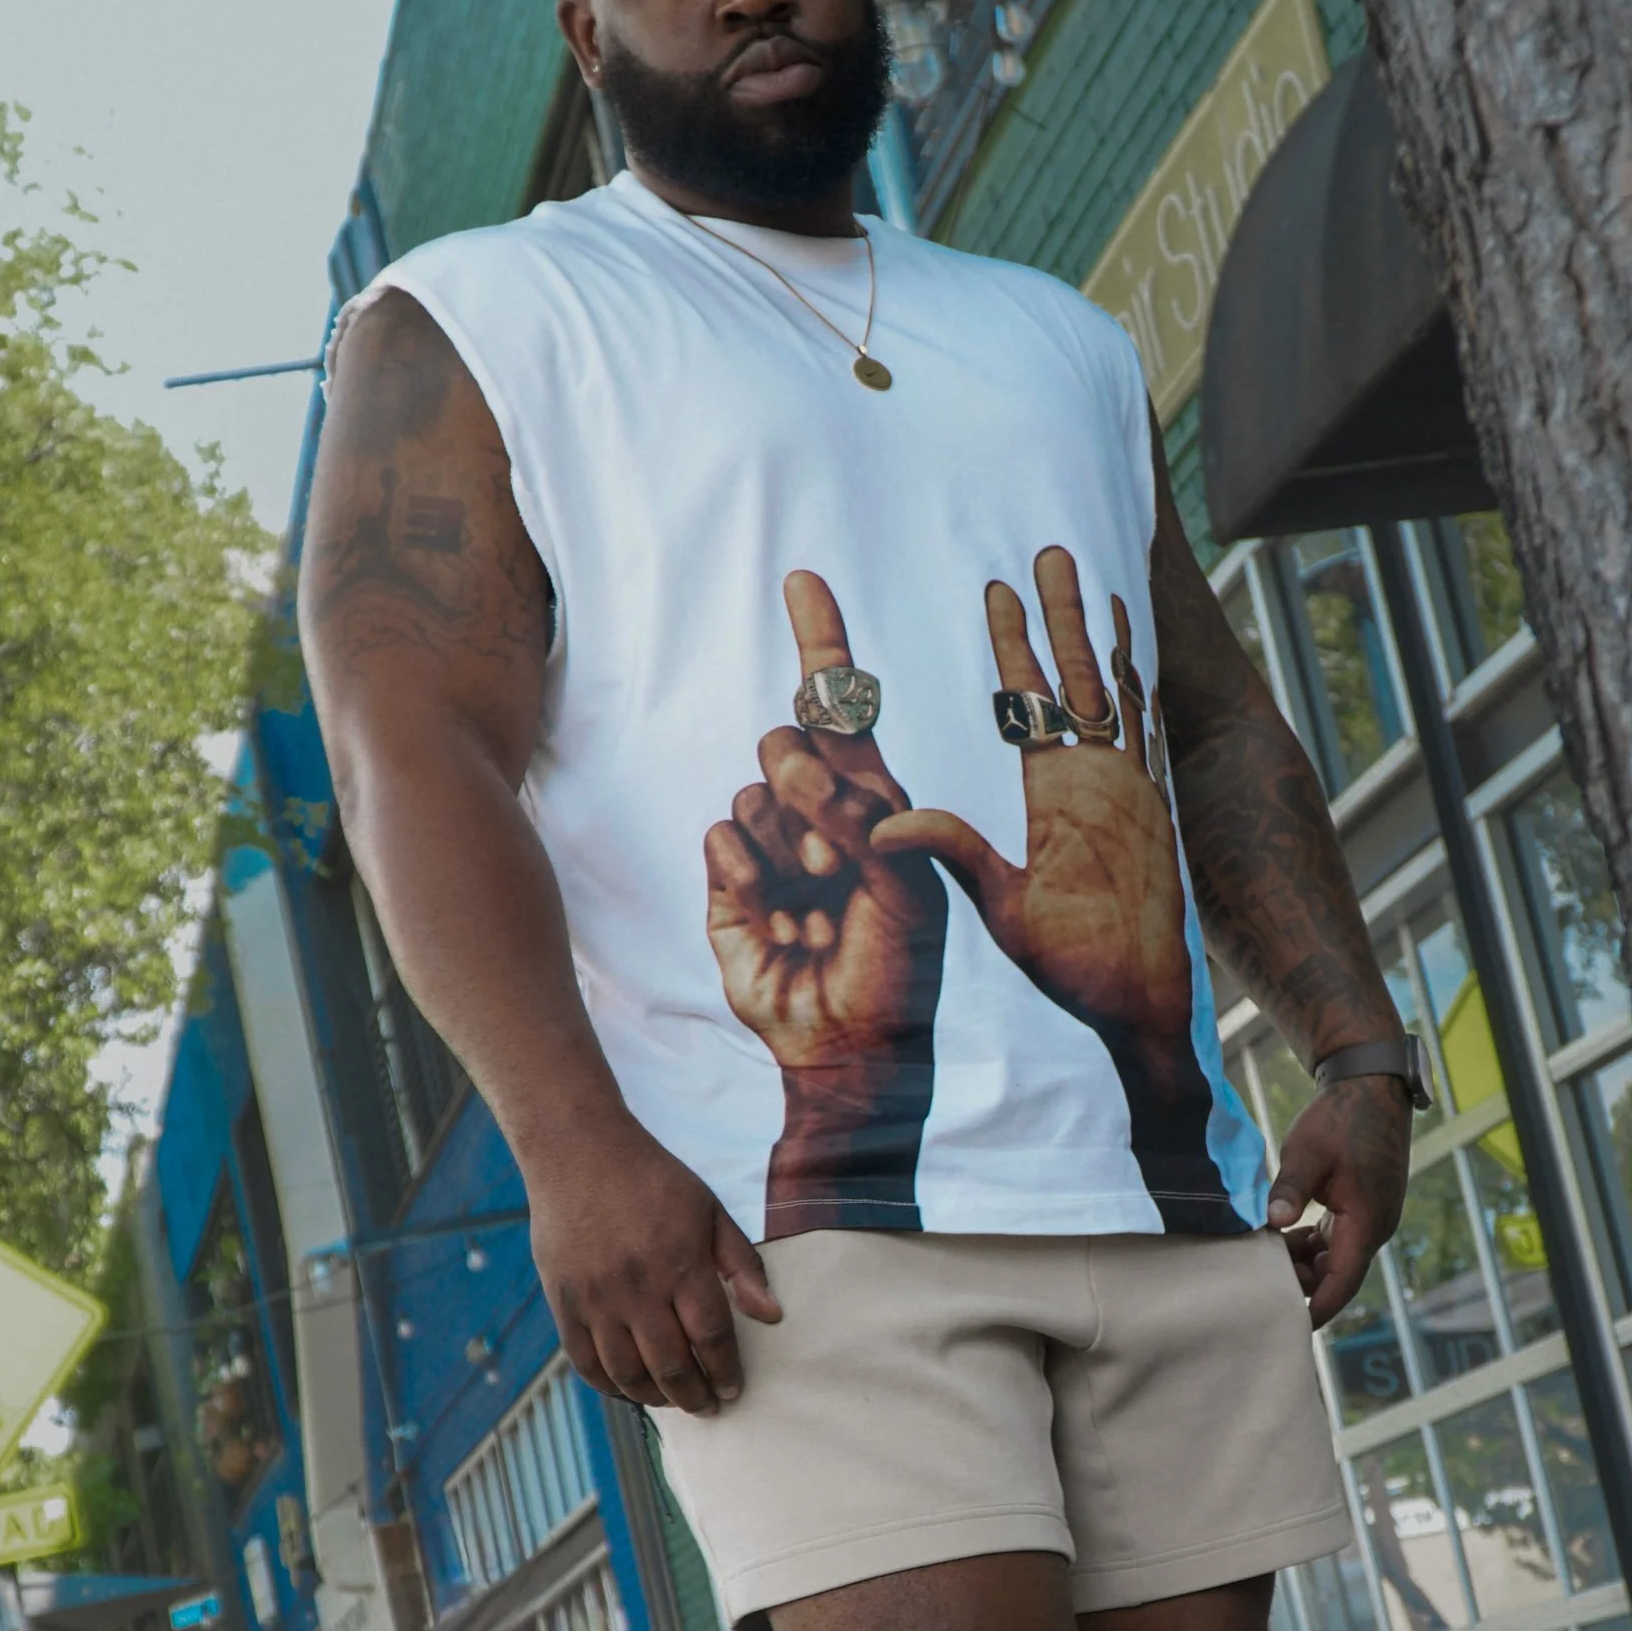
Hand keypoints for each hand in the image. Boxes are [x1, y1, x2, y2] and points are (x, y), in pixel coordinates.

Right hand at [527, 1116, 782, 1415]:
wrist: (578, 1152)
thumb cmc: (653, 1180)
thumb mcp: (710, 1210)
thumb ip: (742, 1265)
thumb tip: (772, 1316)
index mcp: (680, 1263)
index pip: (711, 1337)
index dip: (726, 1371)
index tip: (733, 1389)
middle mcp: (636, 1288)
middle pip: (671, 1365)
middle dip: (695, 1396)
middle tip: (708, 1406)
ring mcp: (595, 1298)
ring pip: (627, 1373)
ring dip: (654, 1397)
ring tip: (673, 1400)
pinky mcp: (562, 1302)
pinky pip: (585, 1363)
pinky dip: (609, 1386)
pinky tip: (629, 1389)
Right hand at [703, 572, 946, 1080]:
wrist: (853, 1049)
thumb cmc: (899, 971)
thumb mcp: (910, 889)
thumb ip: (863, 821)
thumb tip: (799, 769)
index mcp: (873, 802)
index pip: (845, 709)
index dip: (823, 645)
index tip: (805, 581)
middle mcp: (817, 814)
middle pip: (788, 743)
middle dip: (812, 798)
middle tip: (839, 867)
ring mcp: (769, 846)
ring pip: (753, 794)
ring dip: (788, 854)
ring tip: (819, 910)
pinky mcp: (729, 882)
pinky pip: (721, 838)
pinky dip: (751, 879)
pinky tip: (783, 924)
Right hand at [871, 549, 1193, 1056]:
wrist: (1155, 1005)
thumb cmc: (1077, 967)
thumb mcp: (1006, 913)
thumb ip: (953, 855)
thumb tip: (882, 823)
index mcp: (1064, 797)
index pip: (1033, 700)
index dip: (1016, 642)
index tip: (1000, 588)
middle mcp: (1108, 781)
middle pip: (1084, 676)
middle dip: (1066, 613)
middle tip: (1057, 553)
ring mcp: (1140, 792)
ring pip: (1123, 695)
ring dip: (1107, 641)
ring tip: (1102, 590)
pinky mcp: (1159, 811)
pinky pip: (1152, 733)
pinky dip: (1141, 690)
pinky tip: (1136, 672)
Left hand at [1267, 1077, 1411, 1327]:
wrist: (1371, 1086)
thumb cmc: (1342, 1118)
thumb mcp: (1308, 1153)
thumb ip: (1291, 1190)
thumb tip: (1272, 1223)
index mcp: (1367, 1223)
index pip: (1342, 1283)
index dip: (1316, 1309)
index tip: (1288, 1327)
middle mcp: (1373, 1228)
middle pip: (1336, 1276)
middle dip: (1300, 1285)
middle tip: (1256, 1282)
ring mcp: (1368, 1219)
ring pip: (1333, 1259)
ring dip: (1302, 1263)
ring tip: (1261, 1257)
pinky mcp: (1359, 1208)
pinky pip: (1334, 1241)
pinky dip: (1308, 1246)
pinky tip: (1276, 1238)